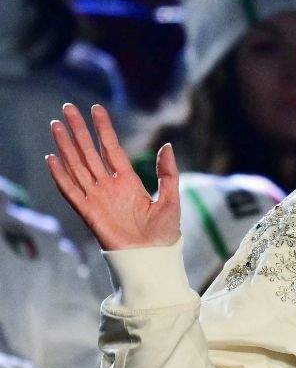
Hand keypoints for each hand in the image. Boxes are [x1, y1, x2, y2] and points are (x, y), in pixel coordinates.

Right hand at [45, 103, 180, 250]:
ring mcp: (98, 198)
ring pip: (77, 166)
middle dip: (79, 130)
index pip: (112, 148)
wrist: (154, 258)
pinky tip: (52, 158)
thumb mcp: (171, 198)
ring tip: (56, 125)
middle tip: (67, 108)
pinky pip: (72, 191)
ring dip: (66, 147)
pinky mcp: (89, 213)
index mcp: (128, 182)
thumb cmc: (164, 233)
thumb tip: (167, 145)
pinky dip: (61, 176)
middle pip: (90, 153)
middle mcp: (109, 187)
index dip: (103, 129)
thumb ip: (167, 173)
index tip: (96, 109)